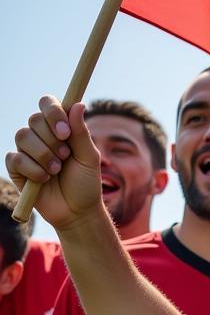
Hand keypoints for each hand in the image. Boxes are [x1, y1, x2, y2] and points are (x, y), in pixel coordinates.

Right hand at [6, 99, 101, 227]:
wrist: (77, 211)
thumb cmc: (85, 182)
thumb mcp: (88, 158)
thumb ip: (81, 132)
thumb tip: (78, 104)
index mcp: (60, 128)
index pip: (47, 104)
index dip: (53, 112)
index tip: (65, 131)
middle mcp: (41, 136)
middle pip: (34, 119)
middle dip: (52, 139)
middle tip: (66, 156)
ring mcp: (27, 150)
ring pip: (23, 136)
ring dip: (44, 155)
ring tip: (57, 170)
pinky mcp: (16, 167)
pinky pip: (15, 158)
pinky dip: (33, 170)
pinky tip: (45, 179)